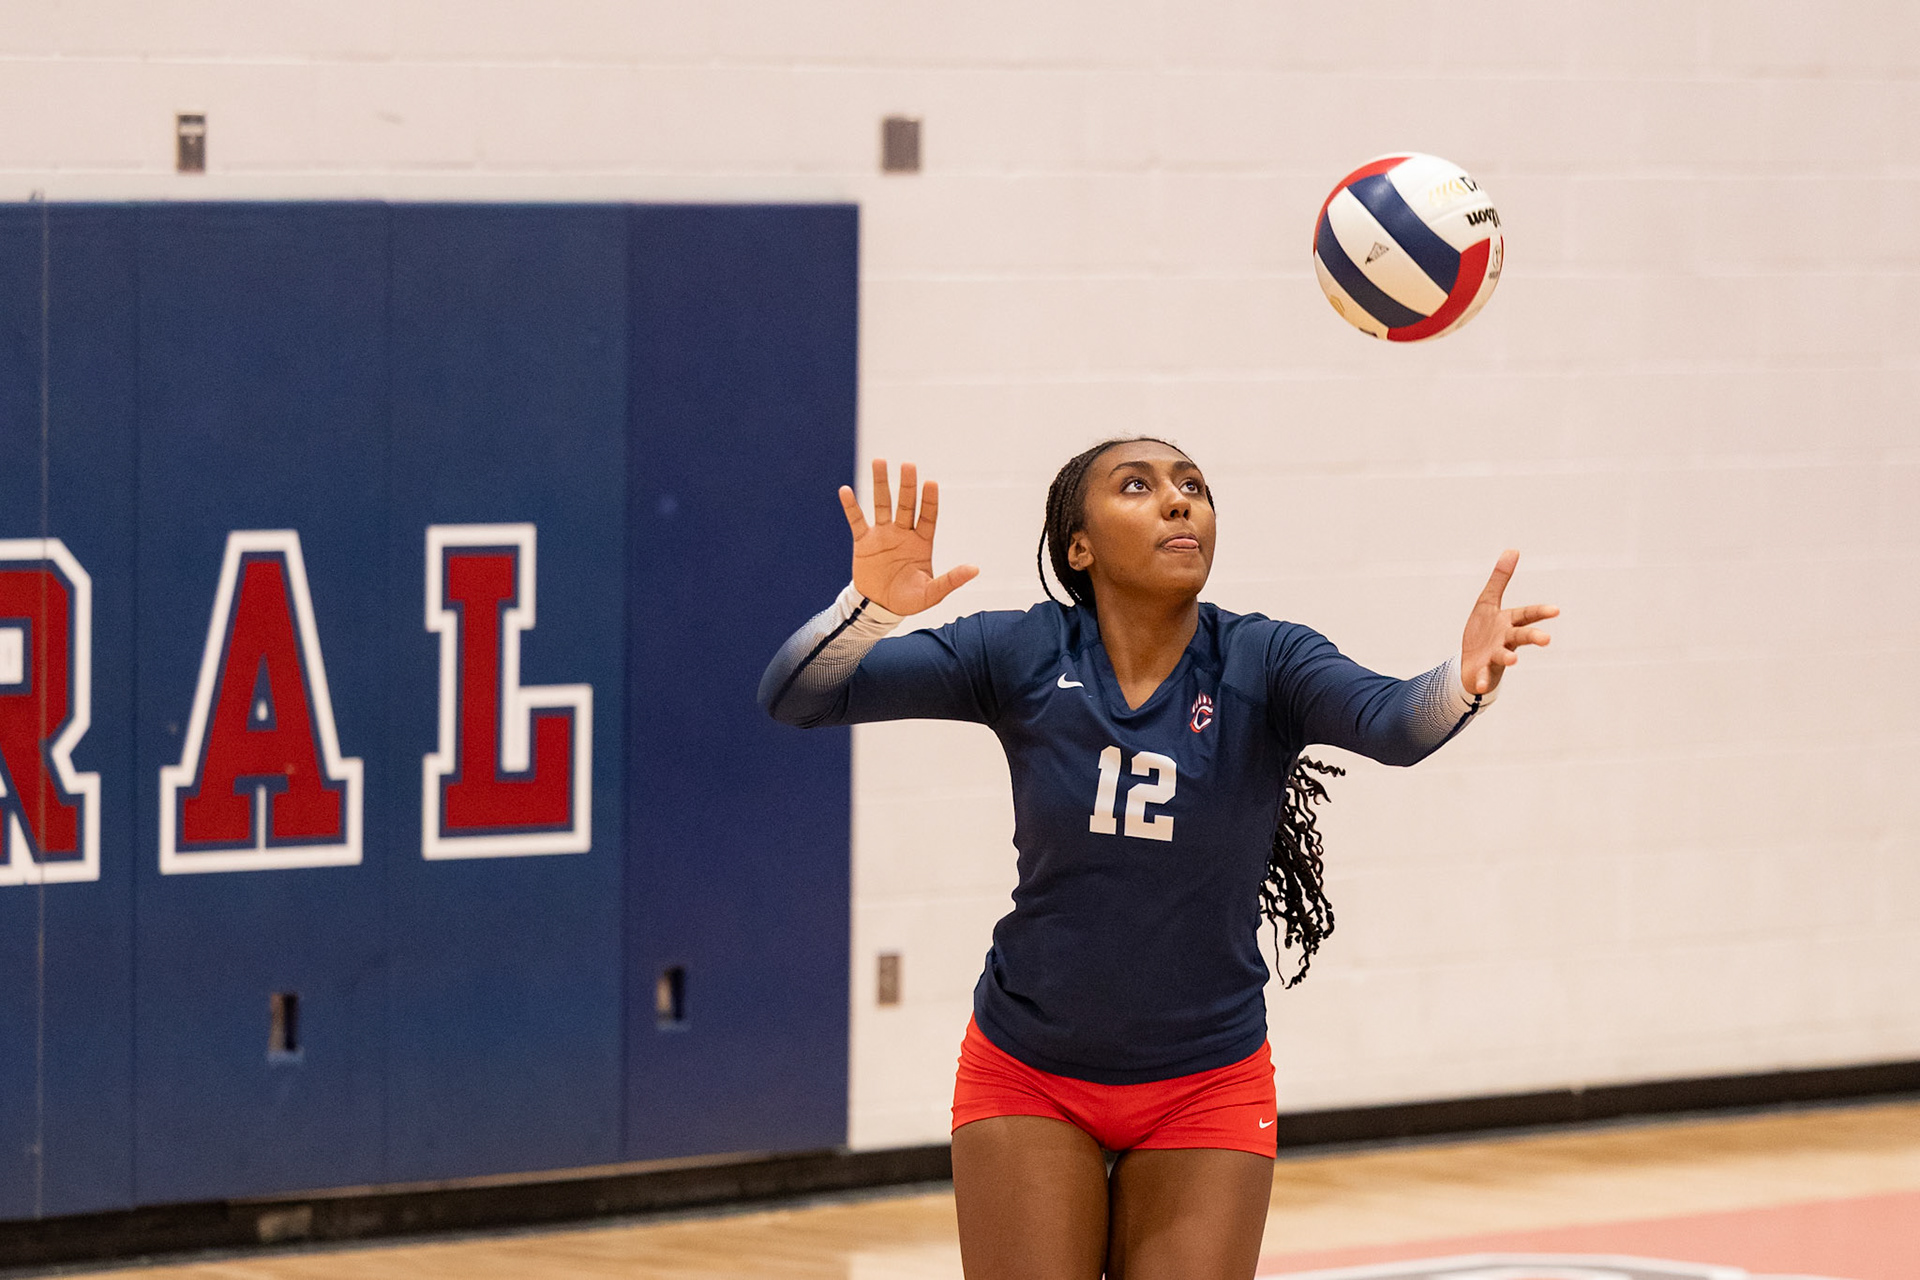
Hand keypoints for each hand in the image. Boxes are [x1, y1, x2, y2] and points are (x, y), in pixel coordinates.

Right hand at [840, 459, 978, 615]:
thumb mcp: (932, 593)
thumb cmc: (909, 599)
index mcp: (922, 543)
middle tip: (908, 465)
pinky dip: (851, 506)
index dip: (929, 500)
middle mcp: (903, 533)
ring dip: (881, 484)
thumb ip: (951, 580)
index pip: (928, 516)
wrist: (879, 608)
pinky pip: (857, 520)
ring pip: (882, 504)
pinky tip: (845, 490)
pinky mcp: (864, 542)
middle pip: (906, 504)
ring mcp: (883, 535)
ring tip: (880, 462)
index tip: (931, 483)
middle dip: (907, 485)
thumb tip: (975, 569)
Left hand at [1460, 549, 1557, 696]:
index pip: (1526, 615)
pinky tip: (1479, 686)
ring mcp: (1495, 657)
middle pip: (1521, 636)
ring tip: (1513, 660)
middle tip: (1546, 639)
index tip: (1556, 610)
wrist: (1470, 663)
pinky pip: (1482, 677)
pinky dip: (1482, 681)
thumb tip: (1513, 550)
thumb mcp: (1488, 602)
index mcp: (1508, 622)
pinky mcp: (1482, 671)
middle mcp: (1505, 640)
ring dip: (1508, 658)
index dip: (1540, 613)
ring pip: (1503, 656)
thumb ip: (1500, 579)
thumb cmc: (1484, 631)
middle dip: (1533, 637)